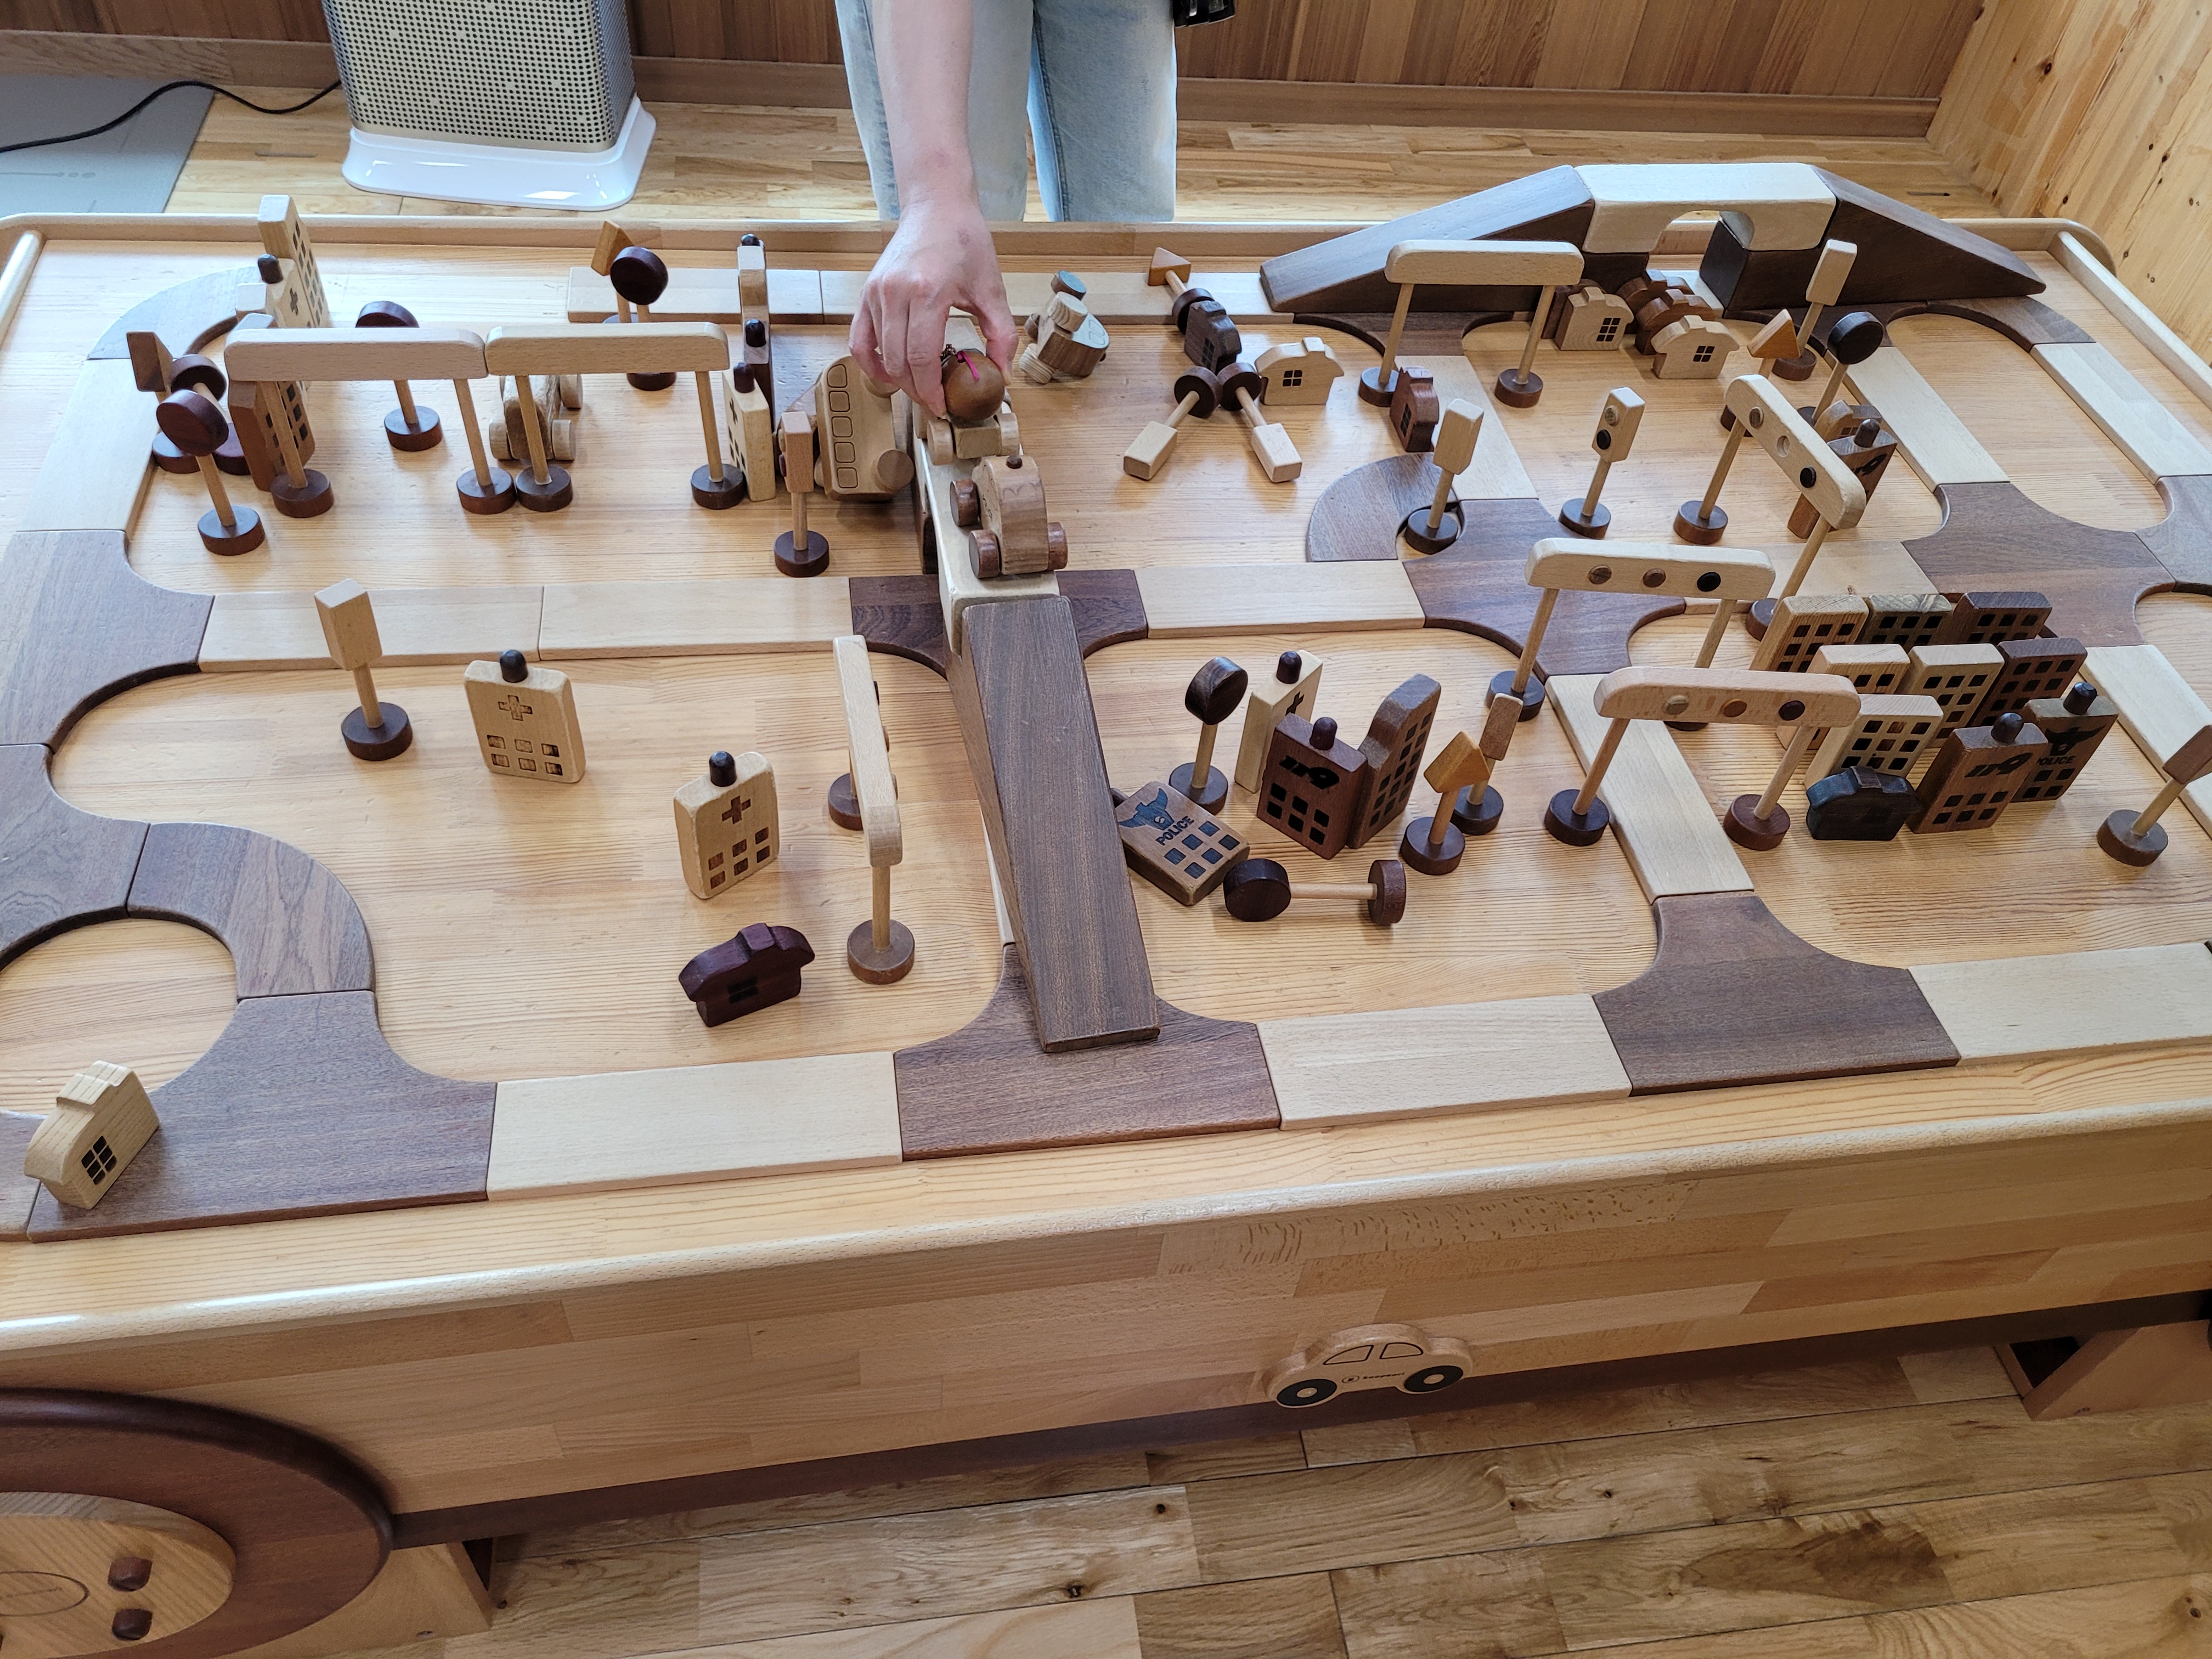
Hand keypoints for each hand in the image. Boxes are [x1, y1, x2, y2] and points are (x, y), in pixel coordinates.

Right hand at [851, 197, 1017, 417]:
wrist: (936, 207)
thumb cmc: (965, 242)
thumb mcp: (992, 288)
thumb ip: (1000, 334)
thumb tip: (1003, 375)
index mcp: (927, 292)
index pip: (921, 357)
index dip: (930, 389)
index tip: (942, 406)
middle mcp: (895, 293)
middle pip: (898, 361)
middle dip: (916, 390)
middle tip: (934, 403)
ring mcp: (875, 293)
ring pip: (877, 354)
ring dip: (896, 380)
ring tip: (917, 389)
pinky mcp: (866, 293)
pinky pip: (859, 339)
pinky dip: (870, 362)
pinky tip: (888, 373)